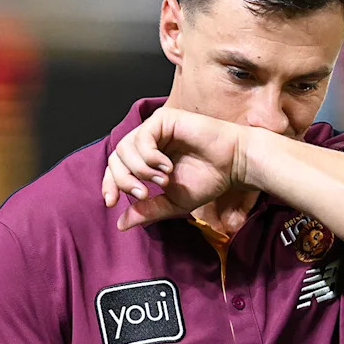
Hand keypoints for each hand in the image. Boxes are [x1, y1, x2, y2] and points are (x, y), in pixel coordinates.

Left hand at [102, 107, 247, 230]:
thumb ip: (148, 209)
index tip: (113, 202)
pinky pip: (141, 138)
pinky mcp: (164, 119)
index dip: (109, 184)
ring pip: (125, 148)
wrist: (234, 164)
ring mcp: (155, 128)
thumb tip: (121, 224)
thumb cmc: (210, 179)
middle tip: (145, 193)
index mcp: (148, 158)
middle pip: (115, 159)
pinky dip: (149, 156)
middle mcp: (149, 141)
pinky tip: (166, 165)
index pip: (116, 168)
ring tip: (164, 179)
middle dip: (124, 180)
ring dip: (140, 170)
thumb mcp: (174, 201)